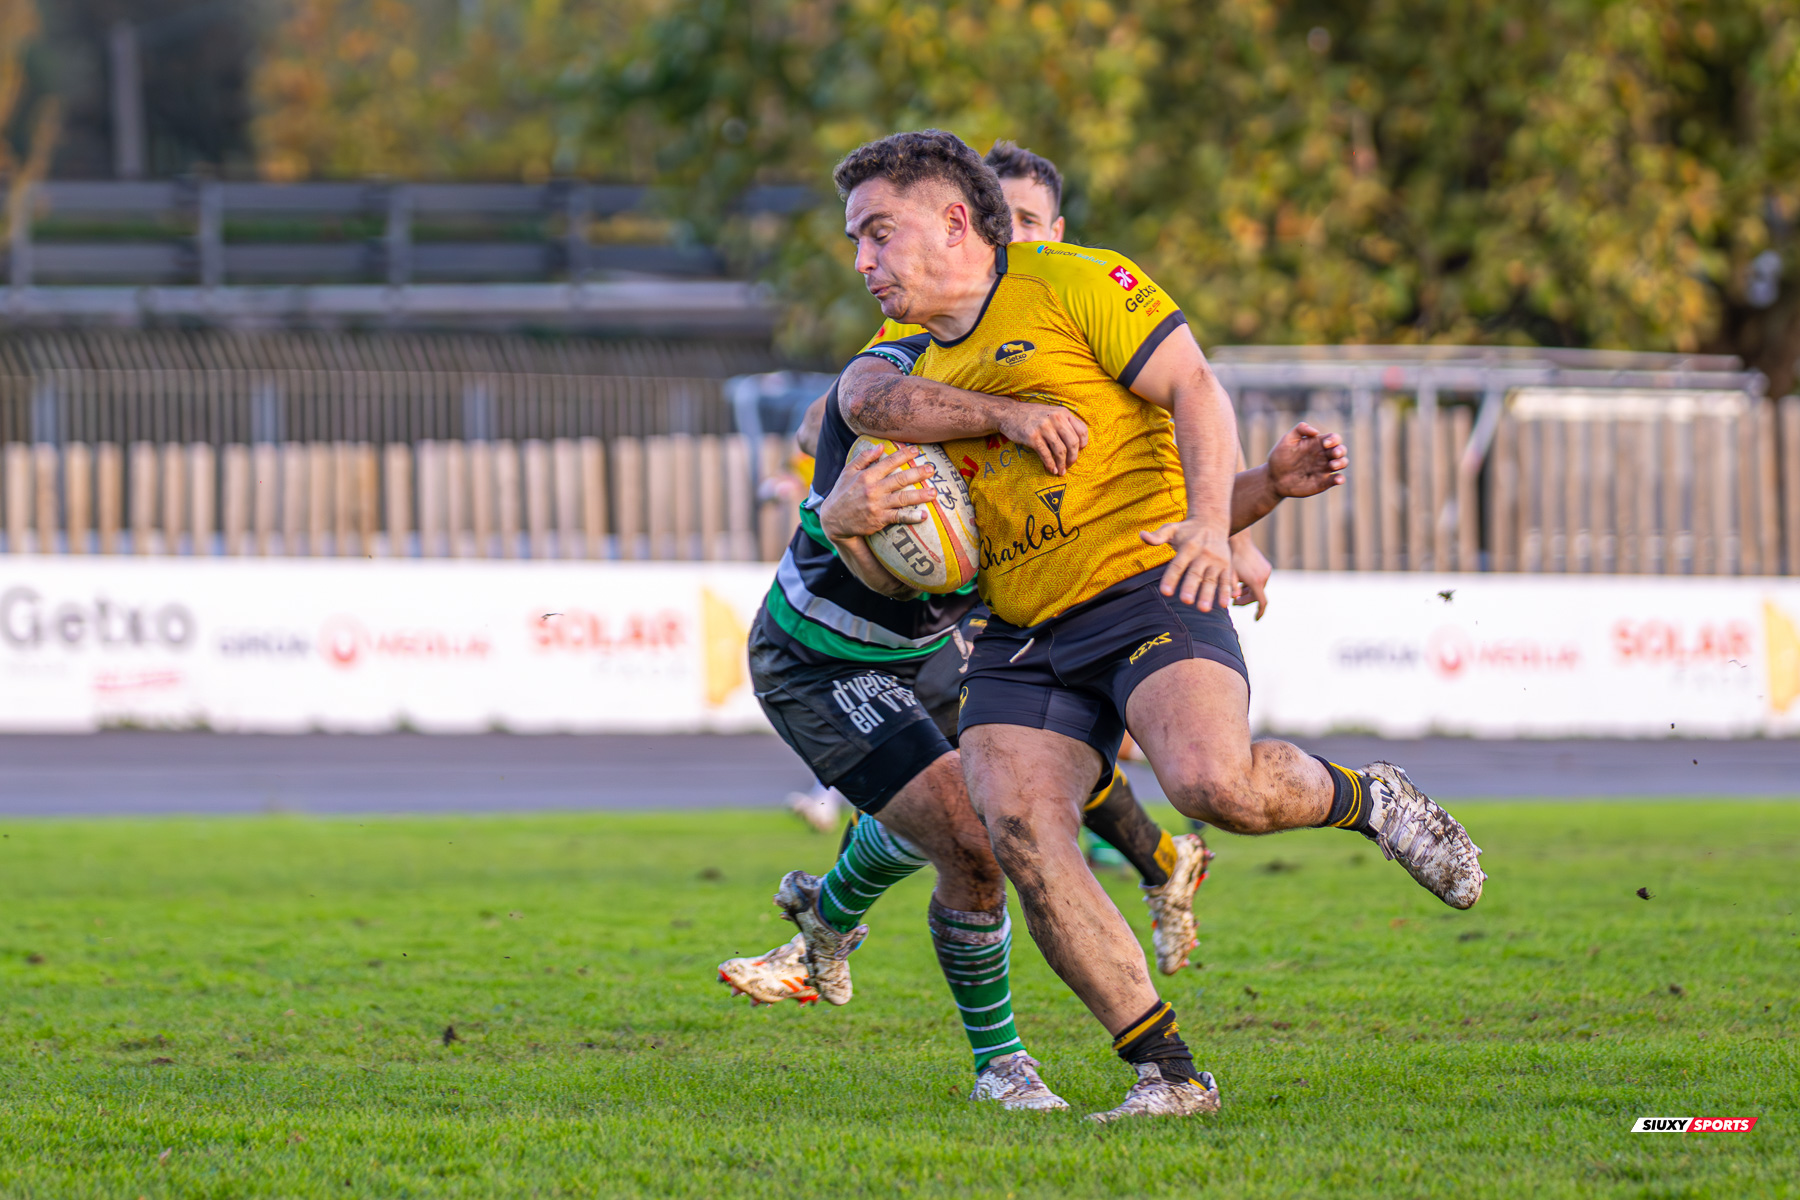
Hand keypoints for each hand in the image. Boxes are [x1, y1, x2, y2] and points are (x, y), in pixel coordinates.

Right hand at [820, 445, 934, 539]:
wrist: (833, 520)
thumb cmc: (842, 493)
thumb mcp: (847, 472)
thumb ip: (863, 458)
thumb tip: (880, 446)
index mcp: (866, 476)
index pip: (888, 462)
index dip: (904, 455)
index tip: (917, 450)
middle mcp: (873, 489)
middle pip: (899, 479)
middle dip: (917, 473)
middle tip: (932, 469)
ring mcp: (877, 505)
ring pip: (902, 498)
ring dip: (920, 495)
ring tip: (934, 492)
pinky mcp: (879, 520)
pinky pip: (899, 517)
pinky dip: (912, 516)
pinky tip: (924, 515)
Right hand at [994, 401, 1088, 475]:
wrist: (1009, 413)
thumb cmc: (1032, 416)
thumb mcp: (1051, 413)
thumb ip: (1065, 423)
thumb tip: (1078, 444)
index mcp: (1063, 413)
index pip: (1082, 430)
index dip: (1083, 444)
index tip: (1079, 452)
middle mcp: (1056, 418)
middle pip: (1073, 443)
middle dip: (1073, 458)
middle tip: (1070, 465)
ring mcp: (1044, 427)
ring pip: (1060, 450)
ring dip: (1062, 464)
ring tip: (1061, 471)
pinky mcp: (1032, 437)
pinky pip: (1046, 454)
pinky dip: (1050, 464)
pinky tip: (1051, 470)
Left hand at [1141, 519, 1236, 610]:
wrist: (1213, 521)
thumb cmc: (1187, 530)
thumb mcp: (1171, 529)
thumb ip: (1157, 536)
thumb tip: (1141, 535)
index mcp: (1188, 547)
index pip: (1177, 565)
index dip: (1171, 578)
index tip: (1165, 592)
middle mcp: (1203, 554)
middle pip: (1195, 573)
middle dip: (1191, 587)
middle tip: (1186, 602)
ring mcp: (1216, 561)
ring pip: (1212, 579)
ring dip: (1208, 595)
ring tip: (1203, 609)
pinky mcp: (1226, 565)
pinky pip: (1226, 580)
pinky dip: (1226, 592)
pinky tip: (1224, 605)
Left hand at [1230, 535, 1271, 619]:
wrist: (1238, 540)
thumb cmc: (1229, 557)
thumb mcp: (1228, 574)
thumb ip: (1231, 588)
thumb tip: (1233, 600)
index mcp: (1256, 581)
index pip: (1262, 602)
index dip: (1259, 612)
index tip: (1255, 619)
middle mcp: (1264, 576)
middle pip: (1257, 596)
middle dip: (1246, 600)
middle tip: (1234, 602)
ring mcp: (1266, 571)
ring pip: (1258, 588)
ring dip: (1247, 592)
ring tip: (1235, 590)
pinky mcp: (1266, 566)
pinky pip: (1260, 580)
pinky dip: (1251, 584)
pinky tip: (1240, 580)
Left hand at [1267, 422, 1346, 497]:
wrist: (1274, 478)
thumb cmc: (1280, 457)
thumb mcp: (1287, 439)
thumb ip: (1300, 429)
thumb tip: (1316, 432)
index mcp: (1318, 444)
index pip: (1334, 438)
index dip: (1334, 439)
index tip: (1325, 443)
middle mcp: (1324, 455)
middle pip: (1341, 450)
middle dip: (1340, 450)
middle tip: (1334, 453)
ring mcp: (1324, 469)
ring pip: (1342, 463)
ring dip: (1342, 463)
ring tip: (1332, 465)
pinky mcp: (1323, 482)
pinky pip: (1337, 479)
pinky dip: (1340, 479)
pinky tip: (1337, 479)